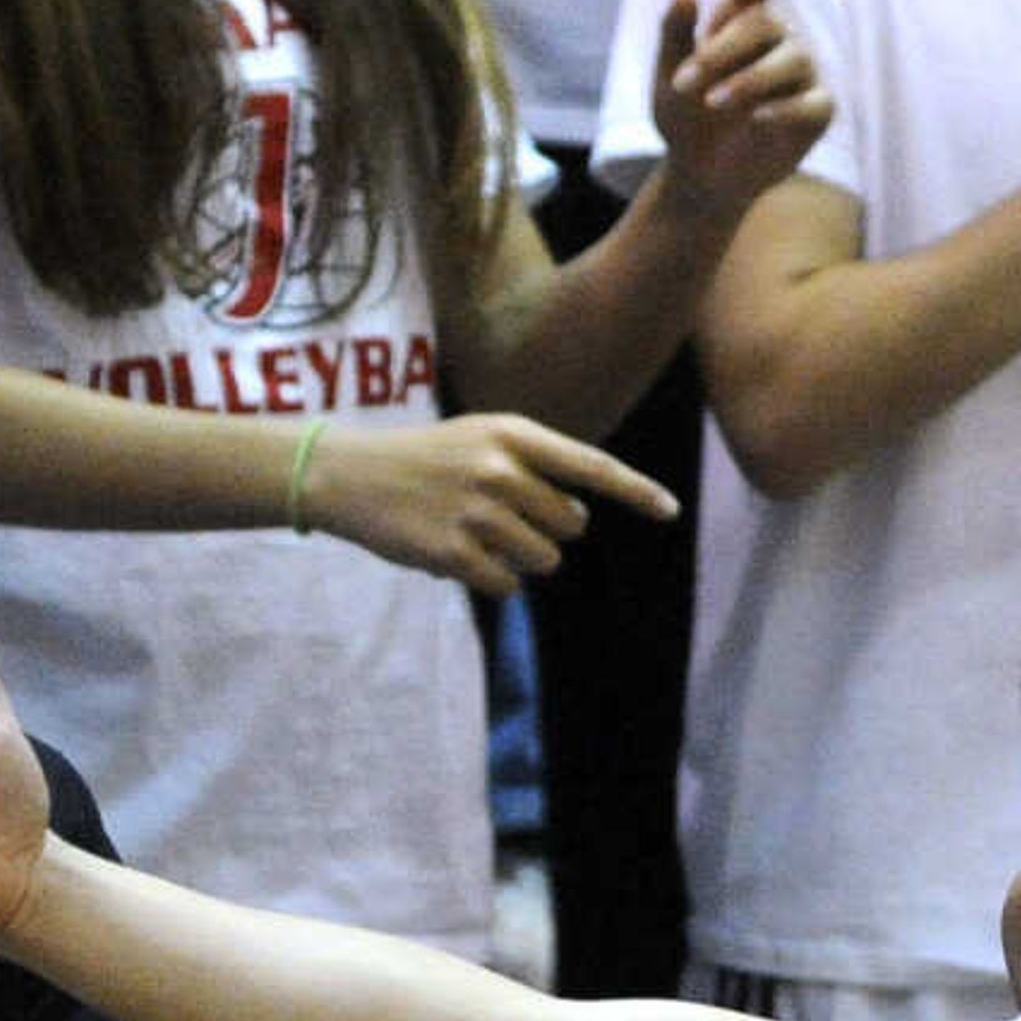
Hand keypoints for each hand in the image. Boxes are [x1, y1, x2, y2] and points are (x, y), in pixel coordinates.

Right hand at [305, 413, 676, 597]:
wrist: (350, 474)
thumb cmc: (429, 458)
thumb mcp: (482, 438)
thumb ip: (536, 463)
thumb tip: (582, 513)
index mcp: (512, 436)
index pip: (591, 467)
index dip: (636, 491)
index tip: (670, 511)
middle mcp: (500, 471)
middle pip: (571, 526)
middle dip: (546, 529)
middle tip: (499, 515)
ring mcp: (477, 513)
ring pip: (545, 560)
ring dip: (519, 558)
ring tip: (476, 534)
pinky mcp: (453, 553)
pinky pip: (507, 585)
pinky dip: (490, 578)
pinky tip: (457, 554)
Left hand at [647, 0, 834, 234]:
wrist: (700, 176)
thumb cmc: (686, 120)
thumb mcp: (668, 79)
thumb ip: (675, 36)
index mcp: (742, 27)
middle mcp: (779, 43)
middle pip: (764, 24)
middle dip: (722, 51)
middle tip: (683, 82)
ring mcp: (803, 75)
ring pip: (792, 60)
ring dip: (749, 79)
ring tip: (714, 103)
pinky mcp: (818, 111)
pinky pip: (813, 101)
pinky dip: (784, 107)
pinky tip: (755, 118)